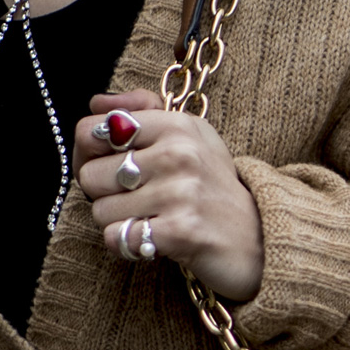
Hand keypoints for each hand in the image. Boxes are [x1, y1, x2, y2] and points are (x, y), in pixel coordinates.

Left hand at [75, 92, 264, 302]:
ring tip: (151, 219)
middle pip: (90, 175)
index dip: (87, 154)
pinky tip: (151, 240)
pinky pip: (118, 237)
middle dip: (106, 194)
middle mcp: (179, 154)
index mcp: (177, 125)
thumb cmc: (215, 187)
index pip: (93, 130)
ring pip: (100, 210)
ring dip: (119, 222)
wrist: (262, 237)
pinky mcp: (181, 232)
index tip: (108, 167)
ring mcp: (180, 193)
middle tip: (137, 199)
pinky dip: (127, 245)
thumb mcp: (190, 136)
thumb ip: (143, 111)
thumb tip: (96, 104)